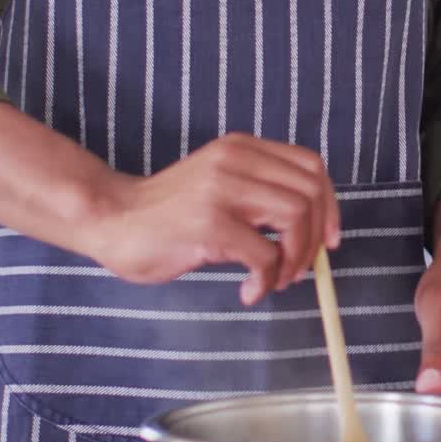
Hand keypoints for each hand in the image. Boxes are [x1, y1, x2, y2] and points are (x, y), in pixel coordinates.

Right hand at [82, 133, 340, 301]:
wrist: (110, 219)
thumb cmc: (168, 214)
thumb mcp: (220, 187)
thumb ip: (260, 195)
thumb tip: (316, 235)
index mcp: (242, 148)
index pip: (312, 167)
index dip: (330, 205)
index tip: (330, 241)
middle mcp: (235, 160)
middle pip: (310, 194)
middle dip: (315, 240)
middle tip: (297, 271)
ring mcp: (221, 189)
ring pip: (295, 218)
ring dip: (294, 261)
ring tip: (273, 281)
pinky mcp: (209, 223)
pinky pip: (265, 254)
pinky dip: (267, 280)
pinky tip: (249, 292)